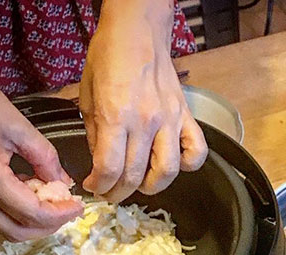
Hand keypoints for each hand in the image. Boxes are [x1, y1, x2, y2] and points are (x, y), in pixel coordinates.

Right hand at [0, 63, 81, 240]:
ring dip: (31, 221)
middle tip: (67, 209)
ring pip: (3, 226)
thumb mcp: (17, 123)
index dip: (60, 214)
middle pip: (16, 232)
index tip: (78, 206)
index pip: (32, 213)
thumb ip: (45, 157)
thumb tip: (63, 183)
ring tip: (52, 201)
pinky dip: (15, 210)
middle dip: (47, 226)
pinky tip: (30, 190)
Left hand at [80, 0, 206, 201]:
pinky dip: (188, 165)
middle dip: (118, 192)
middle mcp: (145, 120)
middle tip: (111, 193)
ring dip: (151, 186)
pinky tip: (174, 164)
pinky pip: (196, 152)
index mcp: (116, 113)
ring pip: (166, 172)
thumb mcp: (88, 94)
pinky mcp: (185, 117)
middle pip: (135, 175)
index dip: (100, 185)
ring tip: (140, 185)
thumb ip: (94, 133)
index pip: (110, 167)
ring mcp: (169, 120)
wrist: (137, 30)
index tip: (95, 186)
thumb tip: (100, 161)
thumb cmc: (109, 56)